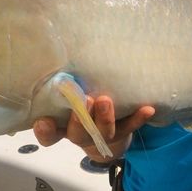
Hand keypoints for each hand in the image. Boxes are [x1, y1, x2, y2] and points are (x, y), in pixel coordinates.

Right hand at [33, 96, 154, 161]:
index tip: (44, 121)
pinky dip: (138, 118)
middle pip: (77, 133)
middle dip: (80, 119)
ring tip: (106, 101)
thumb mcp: (66, 100)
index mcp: (61, 127)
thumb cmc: (79, 107)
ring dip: (105, 118)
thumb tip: (59, 54)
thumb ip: (62, 87)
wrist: (105, 134)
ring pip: (103, 133)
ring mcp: (101, 136)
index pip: (48, 133)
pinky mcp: (121, 133)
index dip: (45, 130)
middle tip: (85, 100)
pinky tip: (148, 109)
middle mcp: (79, 134)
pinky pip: (130, 127)